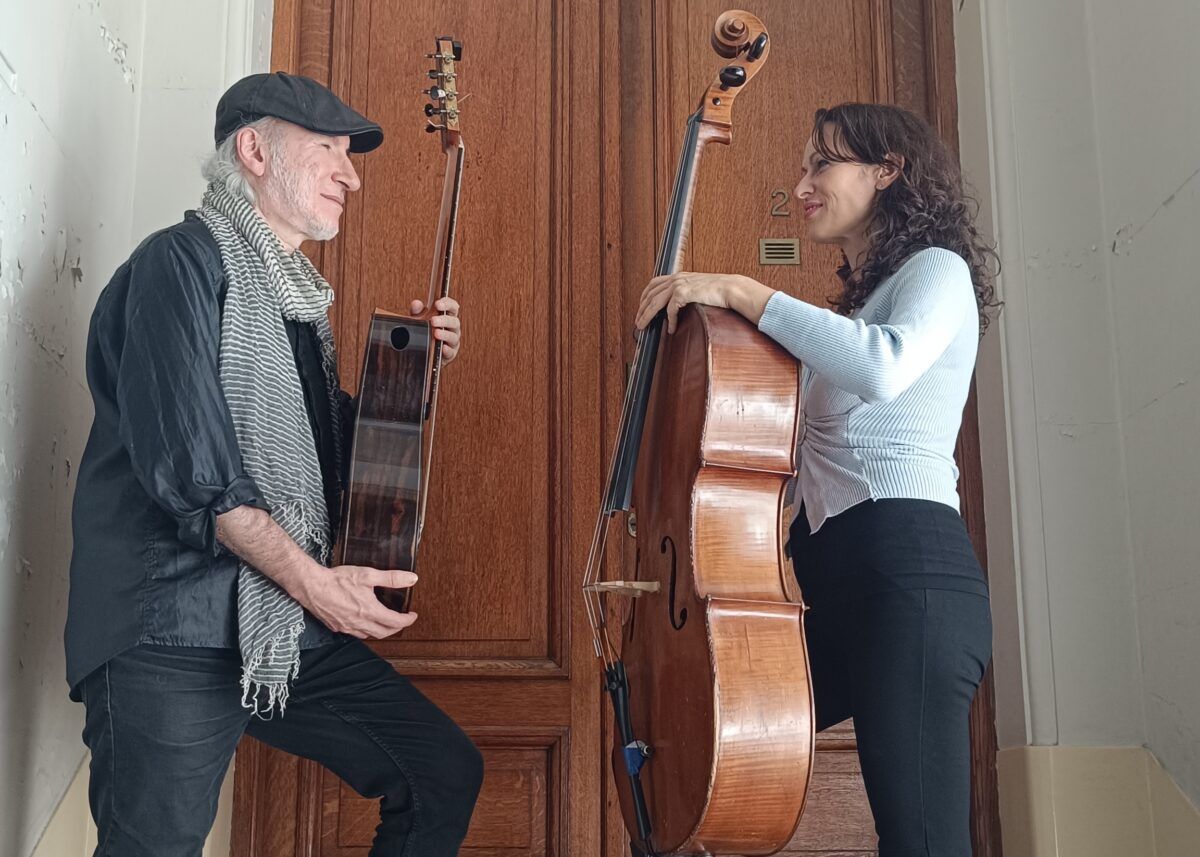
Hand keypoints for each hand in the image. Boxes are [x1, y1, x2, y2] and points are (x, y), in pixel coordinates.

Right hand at [296, 566, 418, 638]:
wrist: (311, 586)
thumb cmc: (338, 580)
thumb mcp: (368, 574)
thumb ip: (392, 578)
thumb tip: (412, 579)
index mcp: (370, 611)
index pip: (395, 622)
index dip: (407, 620)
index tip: (412, 616)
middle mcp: (359, 623)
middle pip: (384, 633)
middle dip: (396, 628)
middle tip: (401, 620)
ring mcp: (347, 627)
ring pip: (369, 636)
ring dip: (380, 631)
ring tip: (385, 622)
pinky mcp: (336, 627)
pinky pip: (355, 634)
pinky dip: (365, 631)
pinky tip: (364, 622)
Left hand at [412, 296, 461, 362]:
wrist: (423, 352)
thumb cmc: (425, 333)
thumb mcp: (419, 320)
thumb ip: (418, 312)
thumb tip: (416, 303)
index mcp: (447, 317)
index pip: (452, 307)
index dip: (447, 304)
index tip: (438, 304)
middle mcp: (452, 328)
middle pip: (454, 321)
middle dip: (444, 320)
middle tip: (433, 320)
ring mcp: (452, 341)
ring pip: (454, 336)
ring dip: (445, 334)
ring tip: (436, 333)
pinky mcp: (450, 354)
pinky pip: (451, 352)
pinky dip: (447, 350)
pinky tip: (442, 348)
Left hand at [635, 272, 774, 332]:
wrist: (732, 289)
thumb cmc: (718, 291)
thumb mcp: (698, 289)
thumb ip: (686, 294)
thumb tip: (678, 306)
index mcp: (678, 276)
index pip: (653, 284)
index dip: (644, 297)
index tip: (640, 308)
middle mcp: (676, 278)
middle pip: (650, 293)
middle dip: (641, 308)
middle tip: (637, 321)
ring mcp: (680, 284)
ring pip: (655, 301)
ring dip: (647, 315)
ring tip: (642, 326)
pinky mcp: (685, 292)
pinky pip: (671, 309)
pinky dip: (669, 321)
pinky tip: (671, 329)